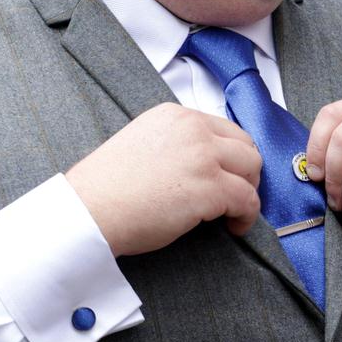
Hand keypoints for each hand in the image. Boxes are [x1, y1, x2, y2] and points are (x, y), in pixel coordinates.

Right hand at [66, 103, 261, 255]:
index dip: (231, 155)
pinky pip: (247, 199)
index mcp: (175, 115)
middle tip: (237, 192)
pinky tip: (235, 226)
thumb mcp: (142, 142)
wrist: (89, 209)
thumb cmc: (106, 186)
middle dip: (246, 170)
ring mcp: (203, 157)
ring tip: (235, 211)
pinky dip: (247, 216)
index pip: (224, 129)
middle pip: (245, 145)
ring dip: (249, 191)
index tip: (229, 173)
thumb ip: (175, 143)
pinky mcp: (210, 188)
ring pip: (252, 168)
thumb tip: (201, 164)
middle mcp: (193, 129)